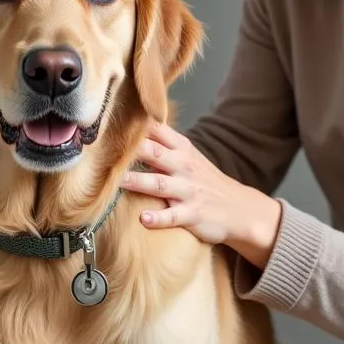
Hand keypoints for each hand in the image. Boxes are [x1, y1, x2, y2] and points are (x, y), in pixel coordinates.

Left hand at [119, 121, 282, 267]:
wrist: (239, 208)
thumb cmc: (204, 179)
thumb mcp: (187, 155)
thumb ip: (161, 143)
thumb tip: (130, 127)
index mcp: (181, 148)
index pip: (156, 130)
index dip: (134, 126)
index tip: (108, 124)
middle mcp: (184, 166)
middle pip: (154, 153)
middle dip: (132, 150)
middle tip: (104, 150)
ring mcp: (188, 190)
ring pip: (159, 184)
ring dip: (138, 182)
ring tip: (117, 182)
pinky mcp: (193, 214)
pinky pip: (173, 216)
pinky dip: (159, 218)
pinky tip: (144, 219)